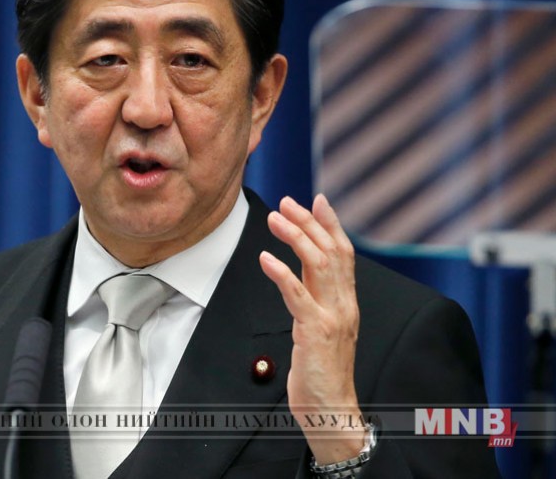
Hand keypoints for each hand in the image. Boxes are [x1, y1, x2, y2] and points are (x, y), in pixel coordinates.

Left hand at [259, 194, 364, 463]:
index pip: (343, 253)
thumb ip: (316, 300)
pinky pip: (298, 295)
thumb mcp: (322, 328)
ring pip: (318, 265)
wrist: (332, 410)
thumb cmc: (323, 372)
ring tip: (275, 219)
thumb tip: (301, 275)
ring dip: (296, 237)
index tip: (317, 200)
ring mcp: (332, 317)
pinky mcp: (316, 332)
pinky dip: (281, 273)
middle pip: (331, 251)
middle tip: (288, 201)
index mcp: (346, 302)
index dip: (331, 224)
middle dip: (309, 222)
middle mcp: (344, 305)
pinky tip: (266, 258)